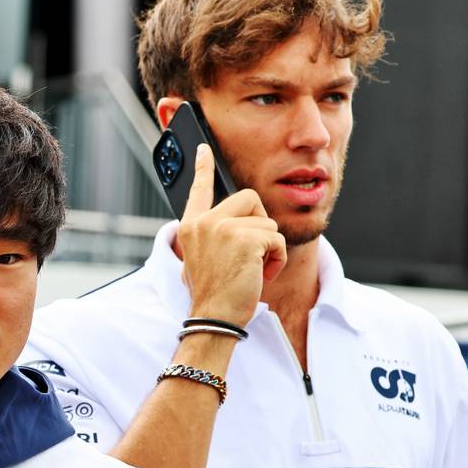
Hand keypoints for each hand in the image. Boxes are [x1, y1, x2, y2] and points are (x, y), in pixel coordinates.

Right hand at [177, 144, 285, 325]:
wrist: (214, 318)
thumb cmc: (212, 295)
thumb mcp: (201, 261)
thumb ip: (212, 238)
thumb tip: (237, 228)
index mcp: (191, 227)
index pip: (198, 190)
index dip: (202, 168)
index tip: (203, 149)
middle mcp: (204, 222)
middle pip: (248, 199)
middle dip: (260, 224)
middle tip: (253, 252)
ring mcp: (223, 228)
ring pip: (267, 223)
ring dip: (269, 248)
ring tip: (254, 270)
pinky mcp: (245, 239)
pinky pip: (276, 239)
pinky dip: (277, 259)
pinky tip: (262, 274)